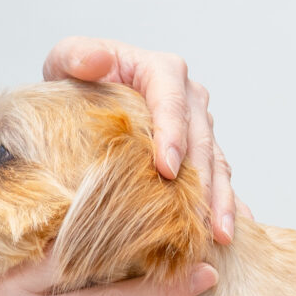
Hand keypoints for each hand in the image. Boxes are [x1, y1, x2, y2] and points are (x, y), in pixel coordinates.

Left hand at [44, 36, 234, 242]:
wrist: (86, 96)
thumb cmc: (77, 77)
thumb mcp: (65, 59)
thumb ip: (76, 56)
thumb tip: (98, 60)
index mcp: (163, 71)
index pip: (172, 103)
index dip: (173, 136)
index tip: (166, 170)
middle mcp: (189, 98)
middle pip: (201, 140)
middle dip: (203, 181)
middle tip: (200, 217)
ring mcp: (198, 127)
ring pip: (216, 165)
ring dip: (220, 201)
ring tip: (220, 236)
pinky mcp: (200, 153)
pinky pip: (218, 180)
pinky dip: (226, 207)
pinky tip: (229, 239)